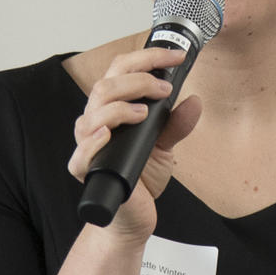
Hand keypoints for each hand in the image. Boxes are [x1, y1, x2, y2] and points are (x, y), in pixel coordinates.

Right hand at [67, 47, 202, 238]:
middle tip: (165, 90)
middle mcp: (95, 122)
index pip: (120, 70)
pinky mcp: (86, 171)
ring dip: (120, 107)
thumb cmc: (141, 177)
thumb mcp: (164, 146)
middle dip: (138, 81)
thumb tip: (194, 102)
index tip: (176, 58)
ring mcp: (88, 146)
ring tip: (145, 113)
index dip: (147, 58)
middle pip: (105, 86)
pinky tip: (108, 133)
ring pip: (93, 113)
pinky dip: (94, 141)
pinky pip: (81, 153)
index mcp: (111, 108)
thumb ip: (176, 124)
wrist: (134, 216)